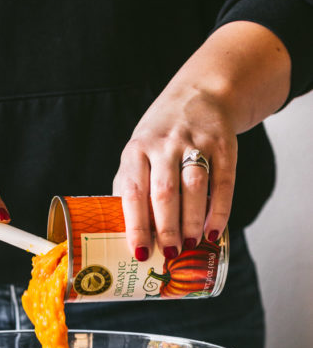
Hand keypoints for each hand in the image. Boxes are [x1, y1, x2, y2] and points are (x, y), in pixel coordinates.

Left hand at [113, 87, 236, 259]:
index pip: (133, 192)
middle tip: (170, 254)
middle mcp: (164, 144)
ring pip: (193, 187)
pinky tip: (213, 232)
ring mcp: (195, 142)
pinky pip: (222, 183)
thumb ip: (130, 187)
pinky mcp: (223, 145)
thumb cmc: (160, 138)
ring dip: (192, 221)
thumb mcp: (137, 153)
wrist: (201, 94)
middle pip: (164, 192)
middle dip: (167, 228)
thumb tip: (123, 235)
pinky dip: (219, 211)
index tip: (140, 253)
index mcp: (136, 150)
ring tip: (190, 245)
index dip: (136, 225)